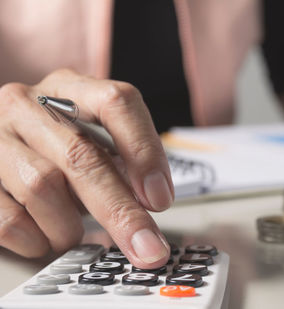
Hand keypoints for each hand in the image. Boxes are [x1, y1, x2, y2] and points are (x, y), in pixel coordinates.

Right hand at [0, 69, 173, 268]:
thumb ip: (123, 162)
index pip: (117, 103)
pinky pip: (7, 218)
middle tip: (147, 246)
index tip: (160, 198)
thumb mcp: (93, 140)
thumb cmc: (57, 147)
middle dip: (120, 210)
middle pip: (82, 155)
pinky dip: (36, 239)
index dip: (144, 151)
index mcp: (72, 88)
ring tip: (74, 235)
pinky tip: (44, 237)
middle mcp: (28, 104)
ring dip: (68, 226)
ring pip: (42, 186)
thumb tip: (152, 202)